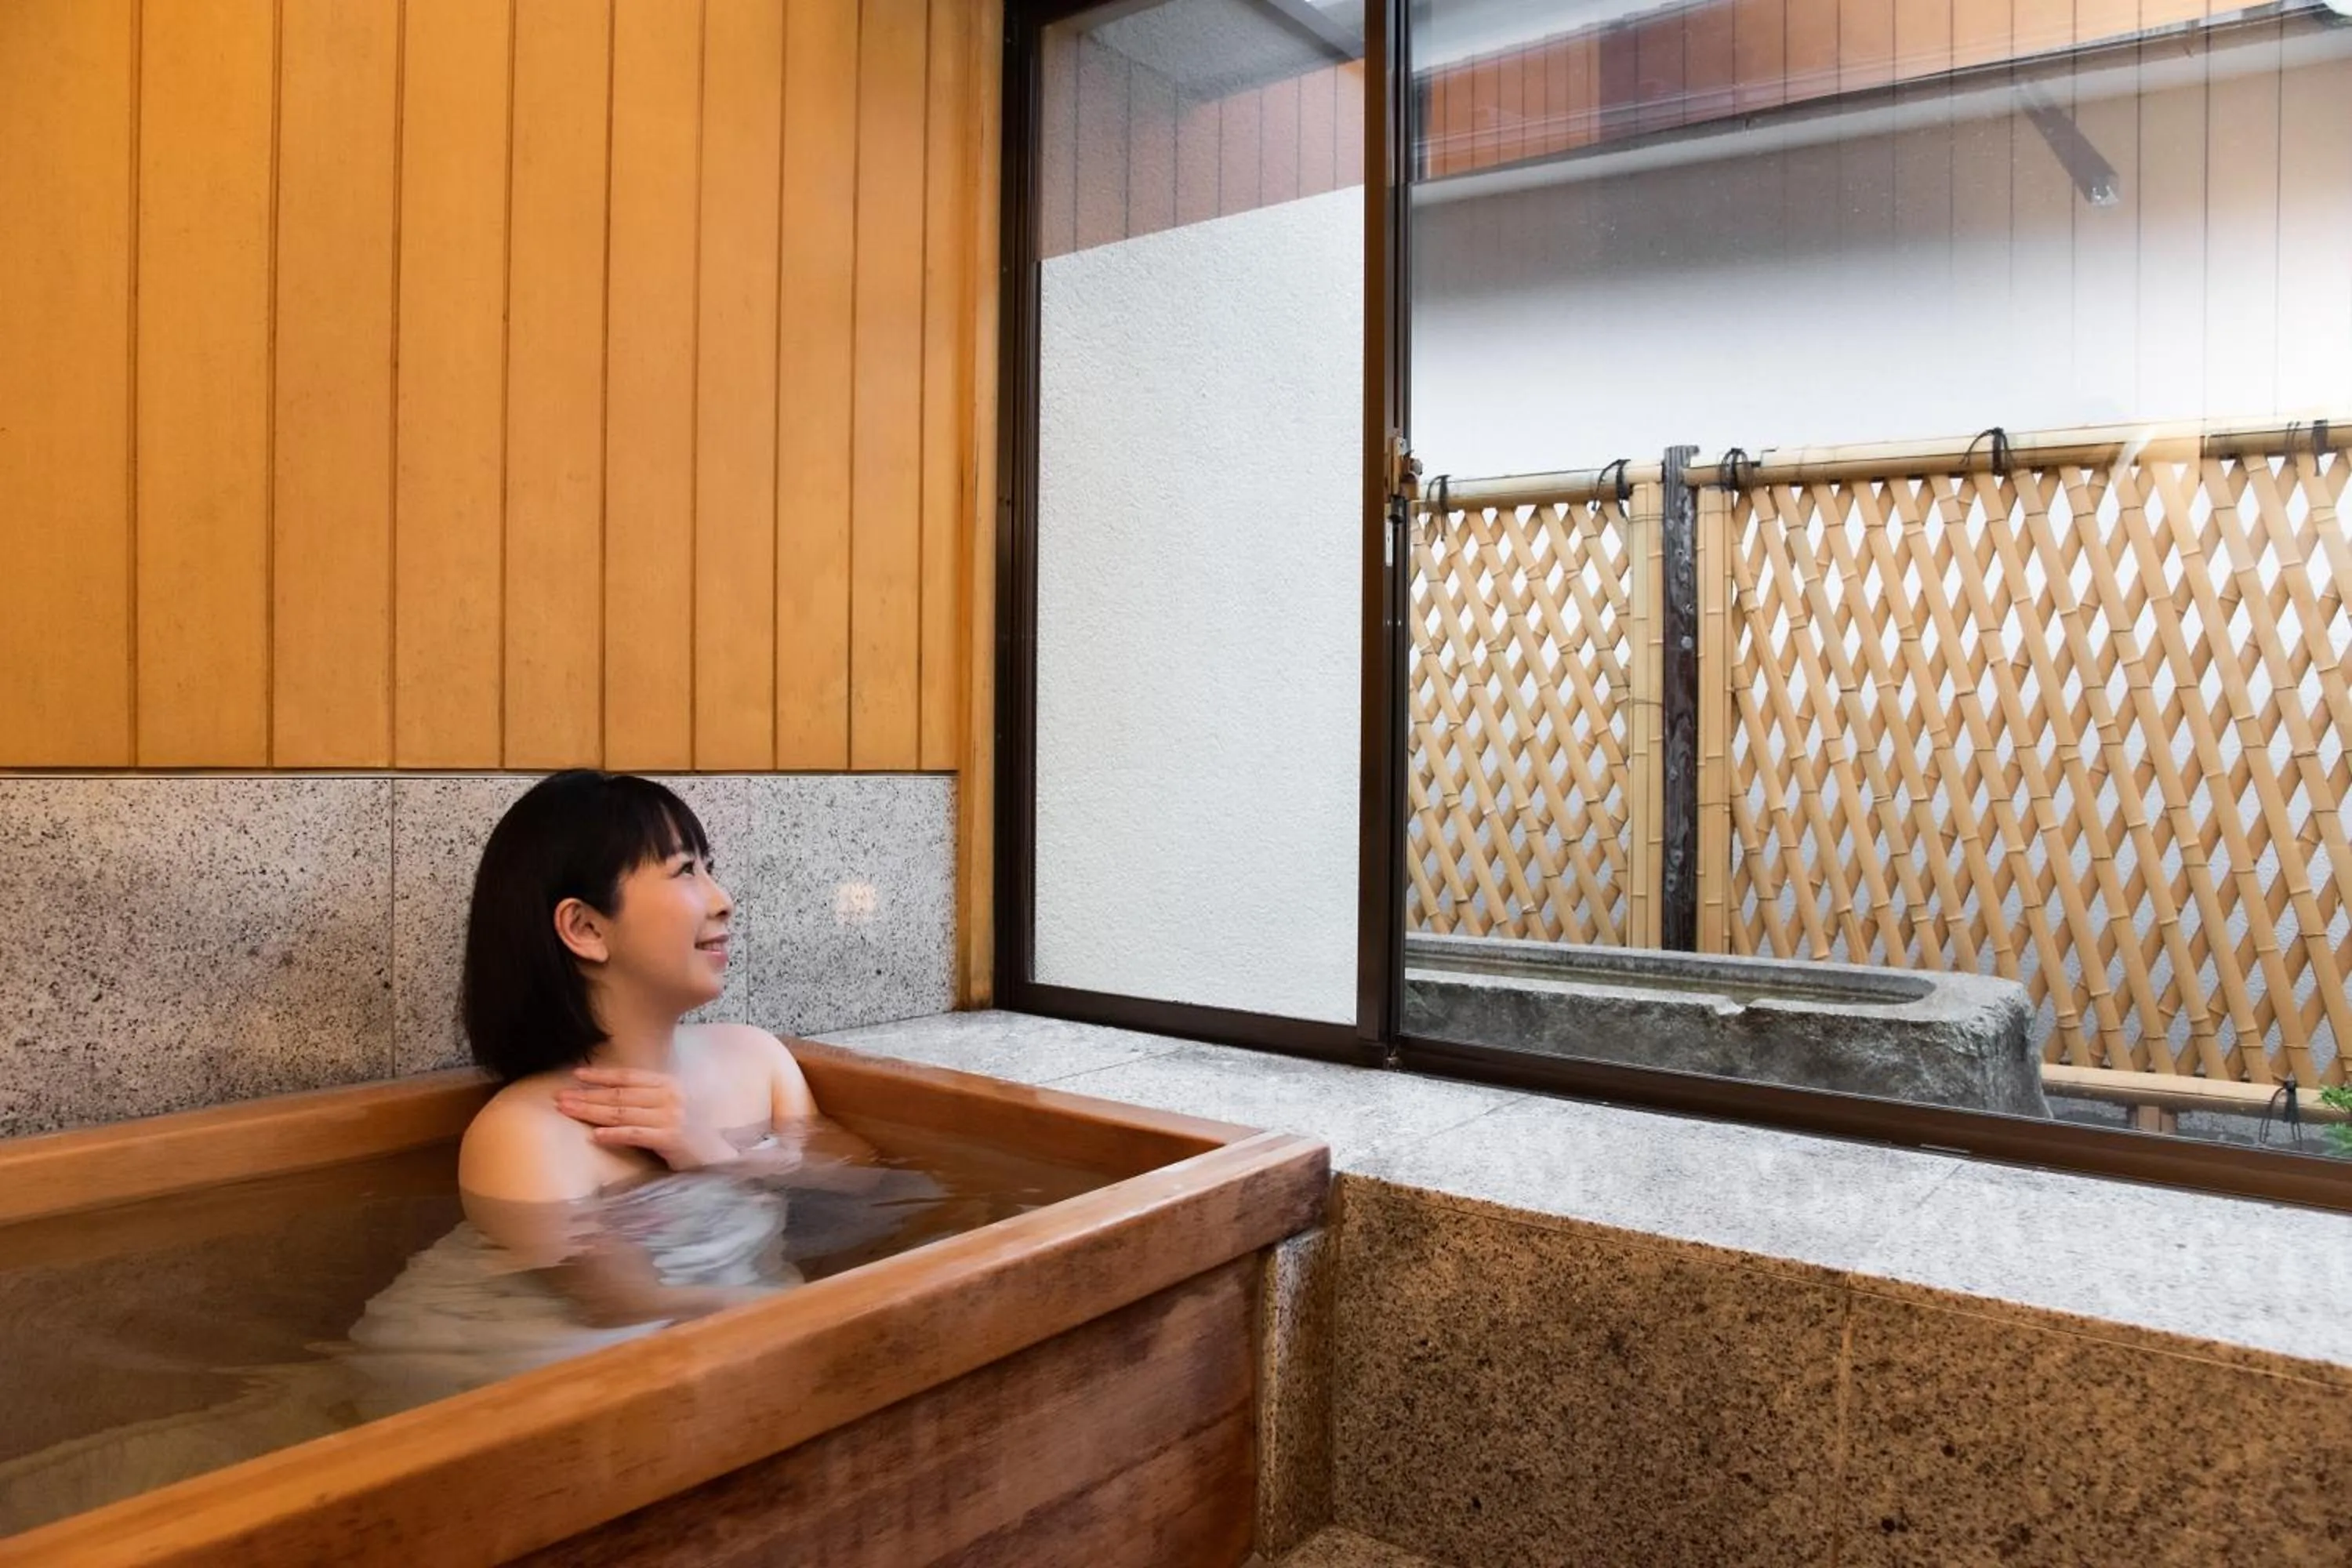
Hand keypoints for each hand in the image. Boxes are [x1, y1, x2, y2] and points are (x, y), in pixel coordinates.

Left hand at [555, 1067, 738, 1171]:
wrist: (717, 1156)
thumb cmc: (691, 1133)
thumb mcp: (671, 1109)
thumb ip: (647, 1100)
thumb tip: (611, 1096)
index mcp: (669, 1085)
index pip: (628, 1077)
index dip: (601, 1075)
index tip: (576, 1075)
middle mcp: (670, 1096)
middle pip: (619, 1094)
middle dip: (587, 1095)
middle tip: (560, 1097)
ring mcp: (671, 1117)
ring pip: (622, 1113)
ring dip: (591, 1112)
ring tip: (567, 1111)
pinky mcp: (671, 1138)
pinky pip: (635, 1134)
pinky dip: (614, 1134)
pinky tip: (595, 1135)